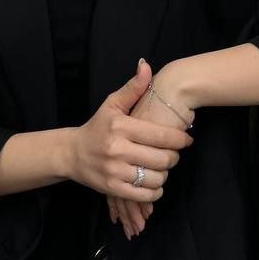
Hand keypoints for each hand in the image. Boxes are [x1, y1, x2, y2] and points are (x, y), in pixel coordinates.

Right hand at [66, 60, 193, 238]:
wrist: (72, 153)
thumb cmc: (97, 127)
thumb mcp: (112, 105)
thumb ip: (133, 88)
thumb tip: (146, 65)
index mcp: (120, 126)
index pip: (160, 135)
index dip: (179, 139)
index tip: (186, 139)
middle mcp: (117, 148)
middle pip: (162, 158)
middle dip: (173, 157)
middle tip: (172, 154)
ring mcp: (114, 170)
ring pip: (155, 177)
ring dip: (164, 174)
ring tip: (161, 167)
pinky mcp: (112, 188)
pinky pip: (145, 194)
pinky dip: (155, 190)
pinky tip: (154, 182)